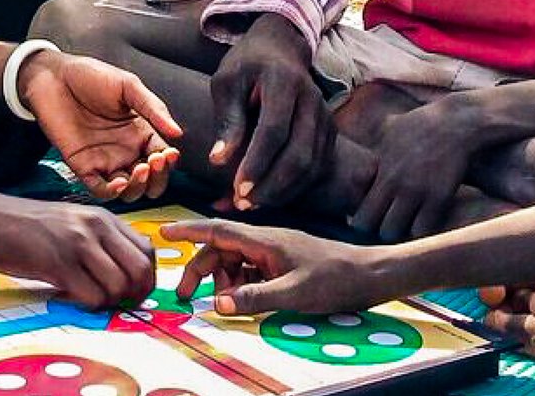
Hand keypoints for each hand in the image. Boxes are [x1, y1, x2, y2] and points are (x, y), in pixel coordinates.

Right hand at [0, 198, 155, 308]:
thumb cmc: (25, 225)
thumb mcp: (71, 222)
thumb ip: (98, 242)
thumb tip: (124, 277)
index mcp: (102, 218)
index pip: (148, 252)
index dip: (146, 279)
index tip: (132, 292)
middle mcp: (96, 227)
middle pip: (141, 271)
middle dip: (134, 296)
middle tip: (115, 303)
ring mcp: (78, 244)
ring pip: (119, 287)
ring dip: (107, 303)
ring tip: (85, 298)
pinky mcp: (58, 263)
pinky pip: (91, 297)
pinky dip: (85, 306)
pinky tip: (67, 297)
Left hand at [18, 51, 181, 201]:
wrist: (54, 76)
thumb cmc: (91, 76)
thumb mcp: (128, 86)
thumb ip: (153, 108)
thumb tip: (177, 133)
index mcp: (140, 132)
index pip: (163, 158)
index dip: (169, 161)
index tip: (168, 154)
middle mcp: (125, 150)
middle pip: (149, 180)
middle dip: (158, 179)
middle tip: (155, 163)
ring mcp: (104, 160)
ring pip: (128, 190)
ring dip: (138, 187)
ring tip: (140, 169)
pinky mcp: (82, 166)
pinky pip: (100, 189)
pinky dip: (112, 192)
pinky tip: (120, 182)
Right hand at [163, 218, 395, 314]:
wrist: (371, 275)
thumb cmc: (335, 279)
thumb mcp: (294, 293)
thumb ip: (254, 298)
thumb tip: (216, 304)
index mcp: (263, 241)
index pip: (217, 230)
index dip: (188, 231)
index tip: (163, 232)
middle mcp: (265, 242)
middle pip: (220, 250)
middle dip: (200, 270)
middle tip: (186, 298)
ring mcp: (274, 252)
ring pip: (234, 262)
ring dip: (224, 281)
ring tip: (230, 303)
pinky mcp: (284, 263)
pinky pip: (251, 270)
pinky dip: (242, 284)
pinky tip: (249, 300)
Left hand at [206, 16, 333, 209]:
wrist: (281, 49)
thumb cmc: (246, 65)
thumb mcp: (226, 82)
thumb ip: (227, 120)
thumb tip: (219, 161)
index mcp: (284, 82)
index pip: (274, 131)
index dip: (257, 163)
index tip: (237, 188)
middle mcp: (312, 101)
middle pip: (300, 154)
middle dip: (271, 185)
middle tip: (242, 203)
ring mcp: (325, 117)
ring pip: (312, 166)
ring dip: (283, 191)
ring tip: (251, 204)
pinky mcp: (329, 132)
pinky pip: (317, 167)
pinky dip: (295, 187)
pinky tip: (270, 195)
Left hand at [348, 101, 474, 239]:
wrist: (458, 122)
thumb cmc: (422, 124)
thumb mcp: (390, 131)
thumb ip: (375, 147)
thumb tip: (360, 146)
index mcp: (381, 172)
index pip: (361, 213)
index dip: (362, 222)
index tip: (370, 219)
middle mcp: (396, 185)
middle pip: (376, 228)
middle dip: (379, 231)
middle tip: (387, 225)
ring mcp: (418, 193)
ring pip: (399, 233)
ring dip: (400, 233)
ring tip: (404, 226)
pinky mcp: (441, 197)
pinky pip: (425, 229)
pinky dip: (422, 231)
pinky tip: (424, 222)